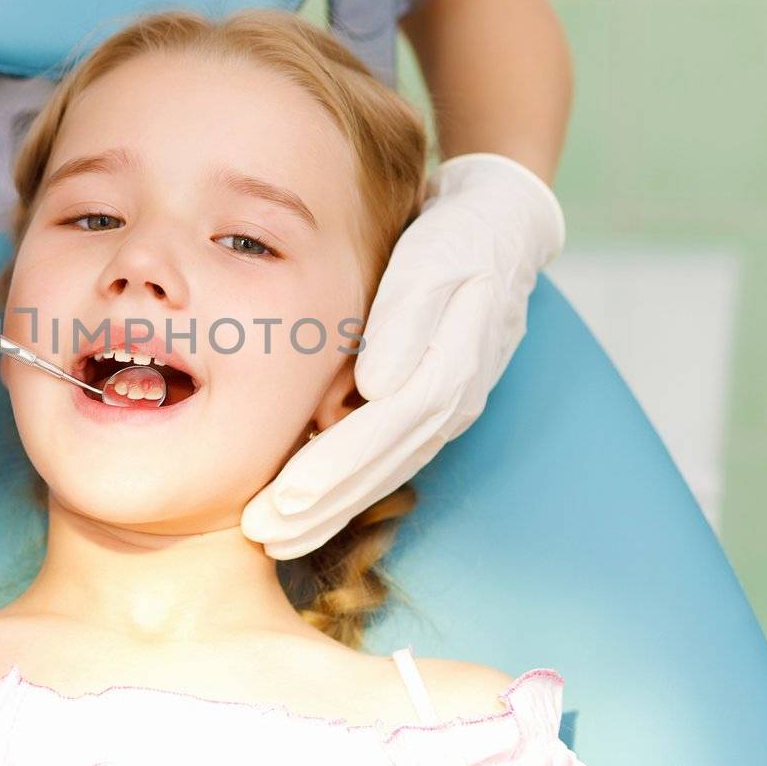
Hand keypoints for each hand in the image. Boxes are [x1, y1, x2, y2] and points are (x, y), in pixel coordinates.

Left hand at [241, 154, 565, 558]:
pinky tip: (307, 507)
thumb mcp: (436, 259)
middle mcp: (453, 401)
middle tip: (265, 536)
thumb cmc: (462, 237)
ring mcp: (446, 409)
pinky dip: (348, 486)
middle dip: (322, 506)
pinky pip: (387, 457)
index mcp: (453, 367)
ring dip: (330, 509)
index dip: (336, 465)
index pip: (386, 429)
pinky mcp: (432, 406)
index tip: (288, 497)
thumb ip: (406, 317)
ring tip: (275, 538)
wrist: (502, 227)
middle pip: (382, 464)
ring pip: (384, 471)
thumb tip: (377, 384)